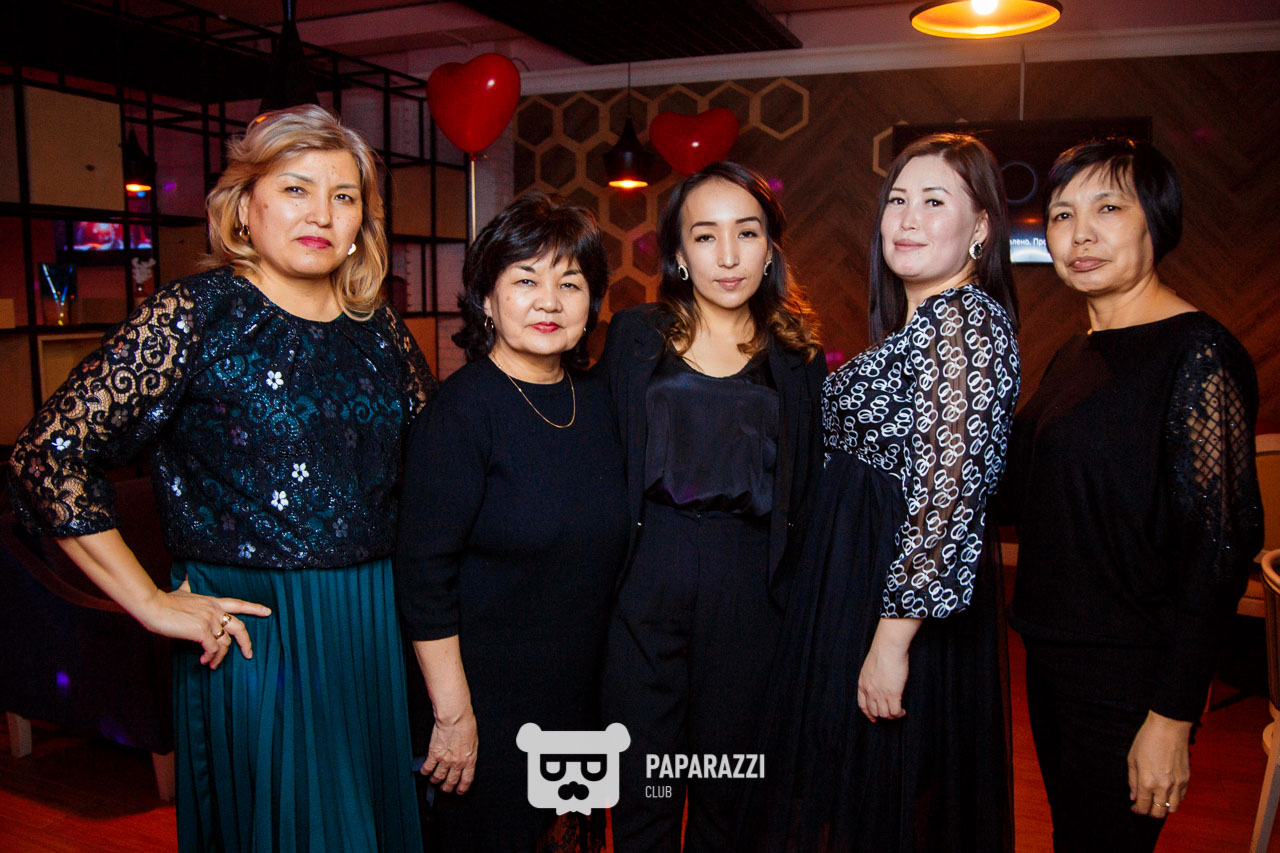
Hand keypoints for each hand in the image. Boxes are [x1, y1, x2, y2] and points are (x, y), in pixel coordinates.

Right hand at [138, 579, 271, 668]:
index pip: (238, 603)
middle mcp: (215, 611)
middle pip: (240, 627)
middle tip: (249, 654)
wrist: (153, 606)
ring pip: (225, 643)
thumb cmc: (164, 601)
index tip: (268, 612)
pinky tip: (204, 661)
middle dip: (247, 643)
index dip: (254, 608)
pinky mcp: (201, 631)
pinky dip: (210, 657)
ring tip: (212, 664)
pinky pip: (213, 649)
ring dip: (220, 657)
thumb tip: (186, 576)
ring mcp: (209, 621)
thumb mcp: (181, 591)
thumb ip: (188, 586)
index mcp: (212, 602)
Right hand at [422, 706, 476, 793]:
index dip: (462, 788)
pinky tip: (425, 771)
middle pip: (451, 782)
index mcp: (469, 760)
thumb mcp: (474, 742)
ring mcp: (445, 760)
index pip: (466, 780)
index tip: (459, 790)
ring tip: (434, 780)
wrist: (455, 718)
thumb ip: (469, 753)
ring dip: (435, 780)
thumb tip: (466, 759)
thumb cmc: (466, 725)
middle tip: (444, 788)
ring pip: (438, 777)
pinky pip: (428, 768)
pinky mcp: (434, 754)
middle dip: (447, 787)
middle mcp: (457, 763)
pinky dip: (425, 771)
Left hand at [857, 618, 919, 720]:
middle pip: (874, 712)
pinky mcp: (893, 693)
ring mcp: (880, 693)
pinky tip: (903, 711)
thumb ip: (871, 678)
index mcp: (862, 684)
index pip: (862, 705)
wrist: (888, 647)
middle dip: (882, 716)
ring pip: (885, 714)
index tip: (874, 718)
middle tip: (891, 715)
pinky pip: (895, 712)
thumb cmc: (882, 652)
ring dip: (892, 716)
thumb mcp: (870, 667)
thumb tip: (878, 684)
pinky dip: (899, 714)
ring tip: (898, 712)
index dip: (869, 714)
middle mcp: (870, 691)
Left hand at [1127, 710, 1192, 817]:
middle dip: (1150, 813)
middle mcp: (1163, 787)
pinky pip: (1182, 798)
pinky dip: (1174, 800)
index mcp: (1147, 782)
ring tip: (1156, 801)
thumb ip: (1133, 781)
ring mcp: (1177, 784)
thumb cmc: (1147, 740)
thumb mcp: (1132, 760)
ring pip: (1173, 809)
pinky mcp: (1187, 779)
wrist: (1169, 728)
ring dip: (1164, 809)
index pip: (1143, 807)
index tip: (1134, 808)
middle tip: (1145, 807)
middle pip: (1159, 813)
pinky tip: (1167, 793)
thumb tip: (1134, 797)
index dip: (1138, 811)